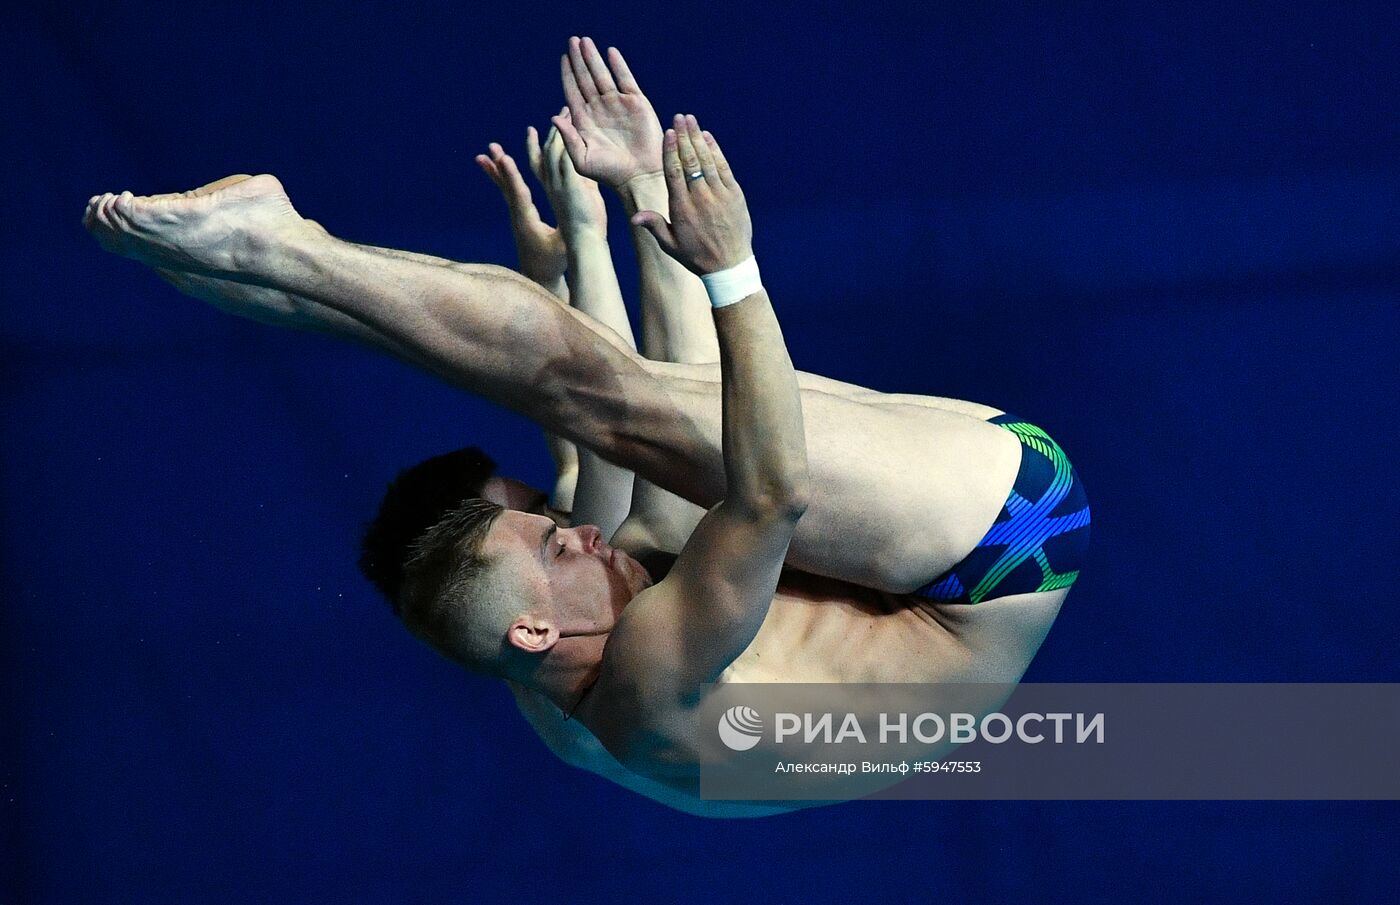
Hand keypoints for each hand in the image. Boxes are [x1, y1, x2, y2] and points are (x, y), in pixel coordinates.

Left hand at [476, 140, 566, 287]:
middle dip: (501, 167)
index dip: (512, 177)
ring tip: (488, 151)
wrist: (539, 277)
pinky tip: (498, 165)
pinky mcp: (520, 215)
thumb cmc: (553, 264)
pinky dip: (504, 175)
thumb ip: (568, 234)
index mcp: (528, 223)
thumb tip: (576, 219)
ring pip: (505, 187)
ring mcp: (517, 216)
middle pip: (508, 187)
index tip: (504, 158)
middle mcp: (518, 216)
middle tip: (492, 148)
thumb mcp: (564, 249)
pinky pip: (510, 191)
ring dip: (498, 168)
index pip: (519, 196)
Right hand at [527, 109, 606, 234]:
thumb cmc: (586, 229)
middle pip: (541, 154)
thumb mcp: (584, 201)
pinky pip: (565, 155)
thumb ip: (584, 186)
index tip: (530, 132)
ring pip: (552, 150)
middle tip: (547, 118)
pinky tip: (571, 125)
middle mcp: (551, 185)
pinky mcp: (569, 183)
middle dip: (541, 137)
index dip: (532, 148)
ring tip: (563, 112)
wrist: (585, 242)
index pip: (538, 166)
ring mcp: (558, 183)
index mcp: (552, 191)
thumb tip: (590, 178)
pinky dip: (566, 139)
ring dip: (557, 130)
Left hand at [552, 36, 663, 188]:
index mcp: (584, 121)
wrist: (639, 176)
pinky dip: (618, 66)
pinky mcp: (636, 104)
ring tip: (585, 41)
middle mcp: (599, 109)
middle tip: (572, 40)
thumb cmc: (609, 174)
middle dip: (579, 60)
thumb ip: (568, 138)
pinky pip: (625, 80)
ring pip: (602, 75)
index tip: (563, 57)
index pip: (573, 91)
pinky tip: (610, 52)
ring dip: (594, 58)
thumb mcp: (582, 159)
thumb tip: (553, 116)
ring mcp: (618, 105)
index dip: (567, 74)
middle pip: (585, 79)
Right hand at [631, 115, 752, 275]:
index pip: (674, 172)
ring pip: (706, 160)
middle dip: (684, 136)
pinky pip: (723, 167)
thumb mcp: (671, 245)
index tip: (668, 133)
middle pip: (690, 160)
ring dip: (698, 138)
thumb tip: (634, 216)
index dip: (671, 150)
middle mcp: (700, 197)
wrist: (730, 265)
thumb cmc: (696, 256)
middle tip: (679, 117)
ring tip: (691, 120)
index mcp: (682, 208)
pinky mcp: (735, 194)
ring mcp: (719, 194)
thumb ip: (654, 226)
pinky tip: (708, 138)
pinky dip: (715, 151)